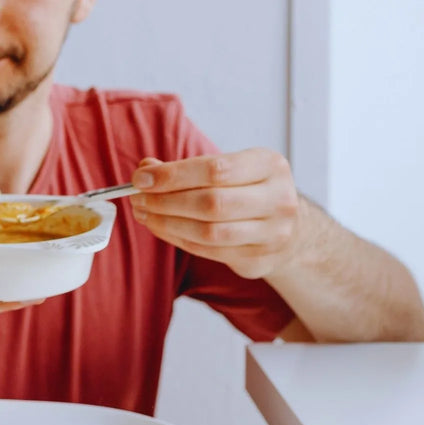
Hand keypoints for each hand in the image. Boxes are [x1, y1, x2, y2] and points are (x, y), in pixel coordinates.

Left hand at [128, 148, 299, 278]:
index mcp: (270, 166)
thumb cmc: (245, 189)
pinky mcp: (260, 259)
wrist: (286, 226)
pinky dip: (178, 239)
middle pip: (212, 203)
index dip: (173, 175)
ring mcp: (274, 233)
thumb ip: (186, 168)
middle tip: (137, 199)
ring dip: (167, 223)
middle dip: (165, 201)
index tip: (141, 179)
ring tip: (144, 214)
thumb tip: (145, 171)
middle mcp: (279, 199)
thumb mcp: (226, 167)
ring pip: (209, 232)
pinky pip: (209, 251)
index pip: (215, 169)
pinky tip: (161, 228)